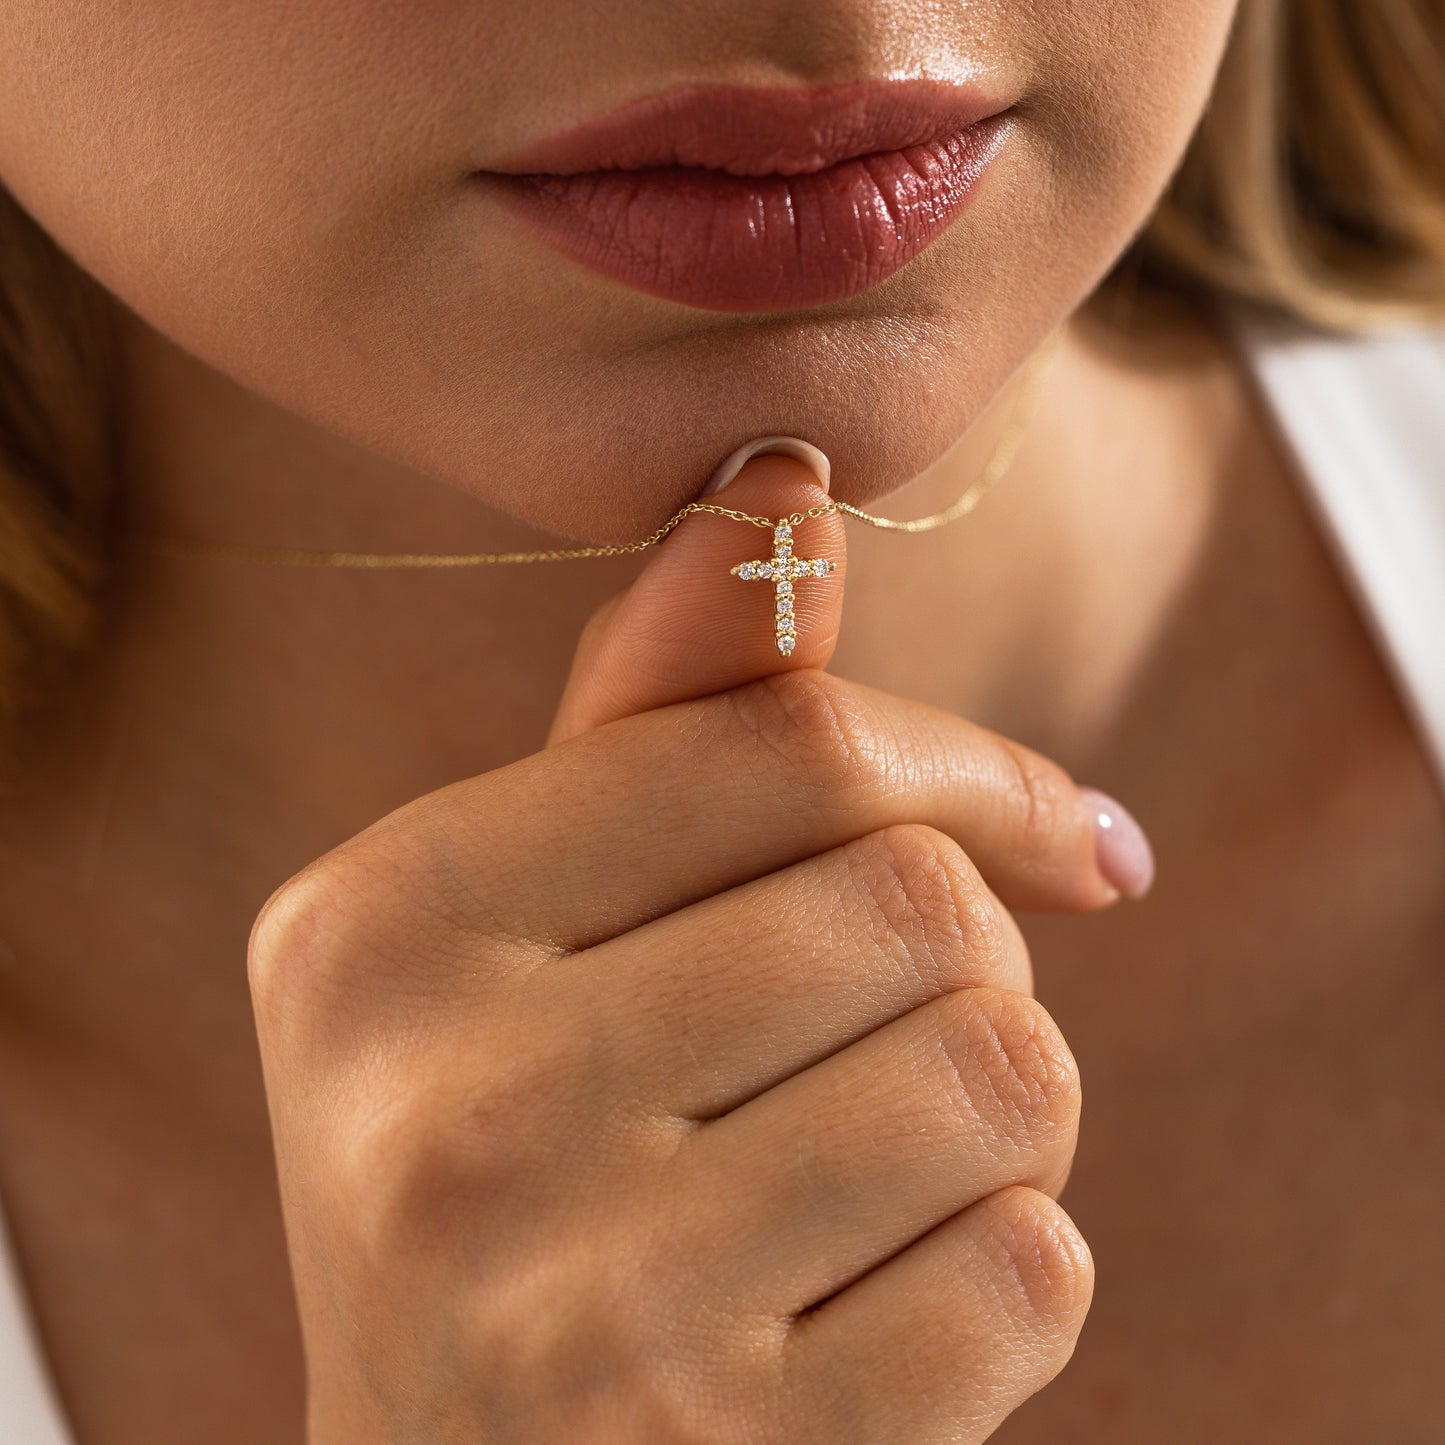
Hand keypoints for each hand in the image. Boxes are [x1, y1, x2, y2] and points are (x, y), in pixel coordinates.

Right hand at [250, 457, 1122, 1442]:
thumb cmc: (513, 1156)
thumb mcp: (529, 923)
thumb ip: (658, 713)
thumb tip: (781, 482)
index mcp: (380, 926)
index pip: (789, 743)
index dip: (977, 769)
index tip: (1065, 836)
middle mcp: (445, 1112)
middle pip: (914, 905)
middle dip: (969, 960)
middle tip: (889, 1035)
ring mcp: (580, 1309)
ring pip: (1003, 1076)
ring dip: (1003, 1102)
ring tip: (880, 1159)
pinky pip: (1031, 1270)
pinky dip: (1012, 1265)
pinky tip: (883, 1301)